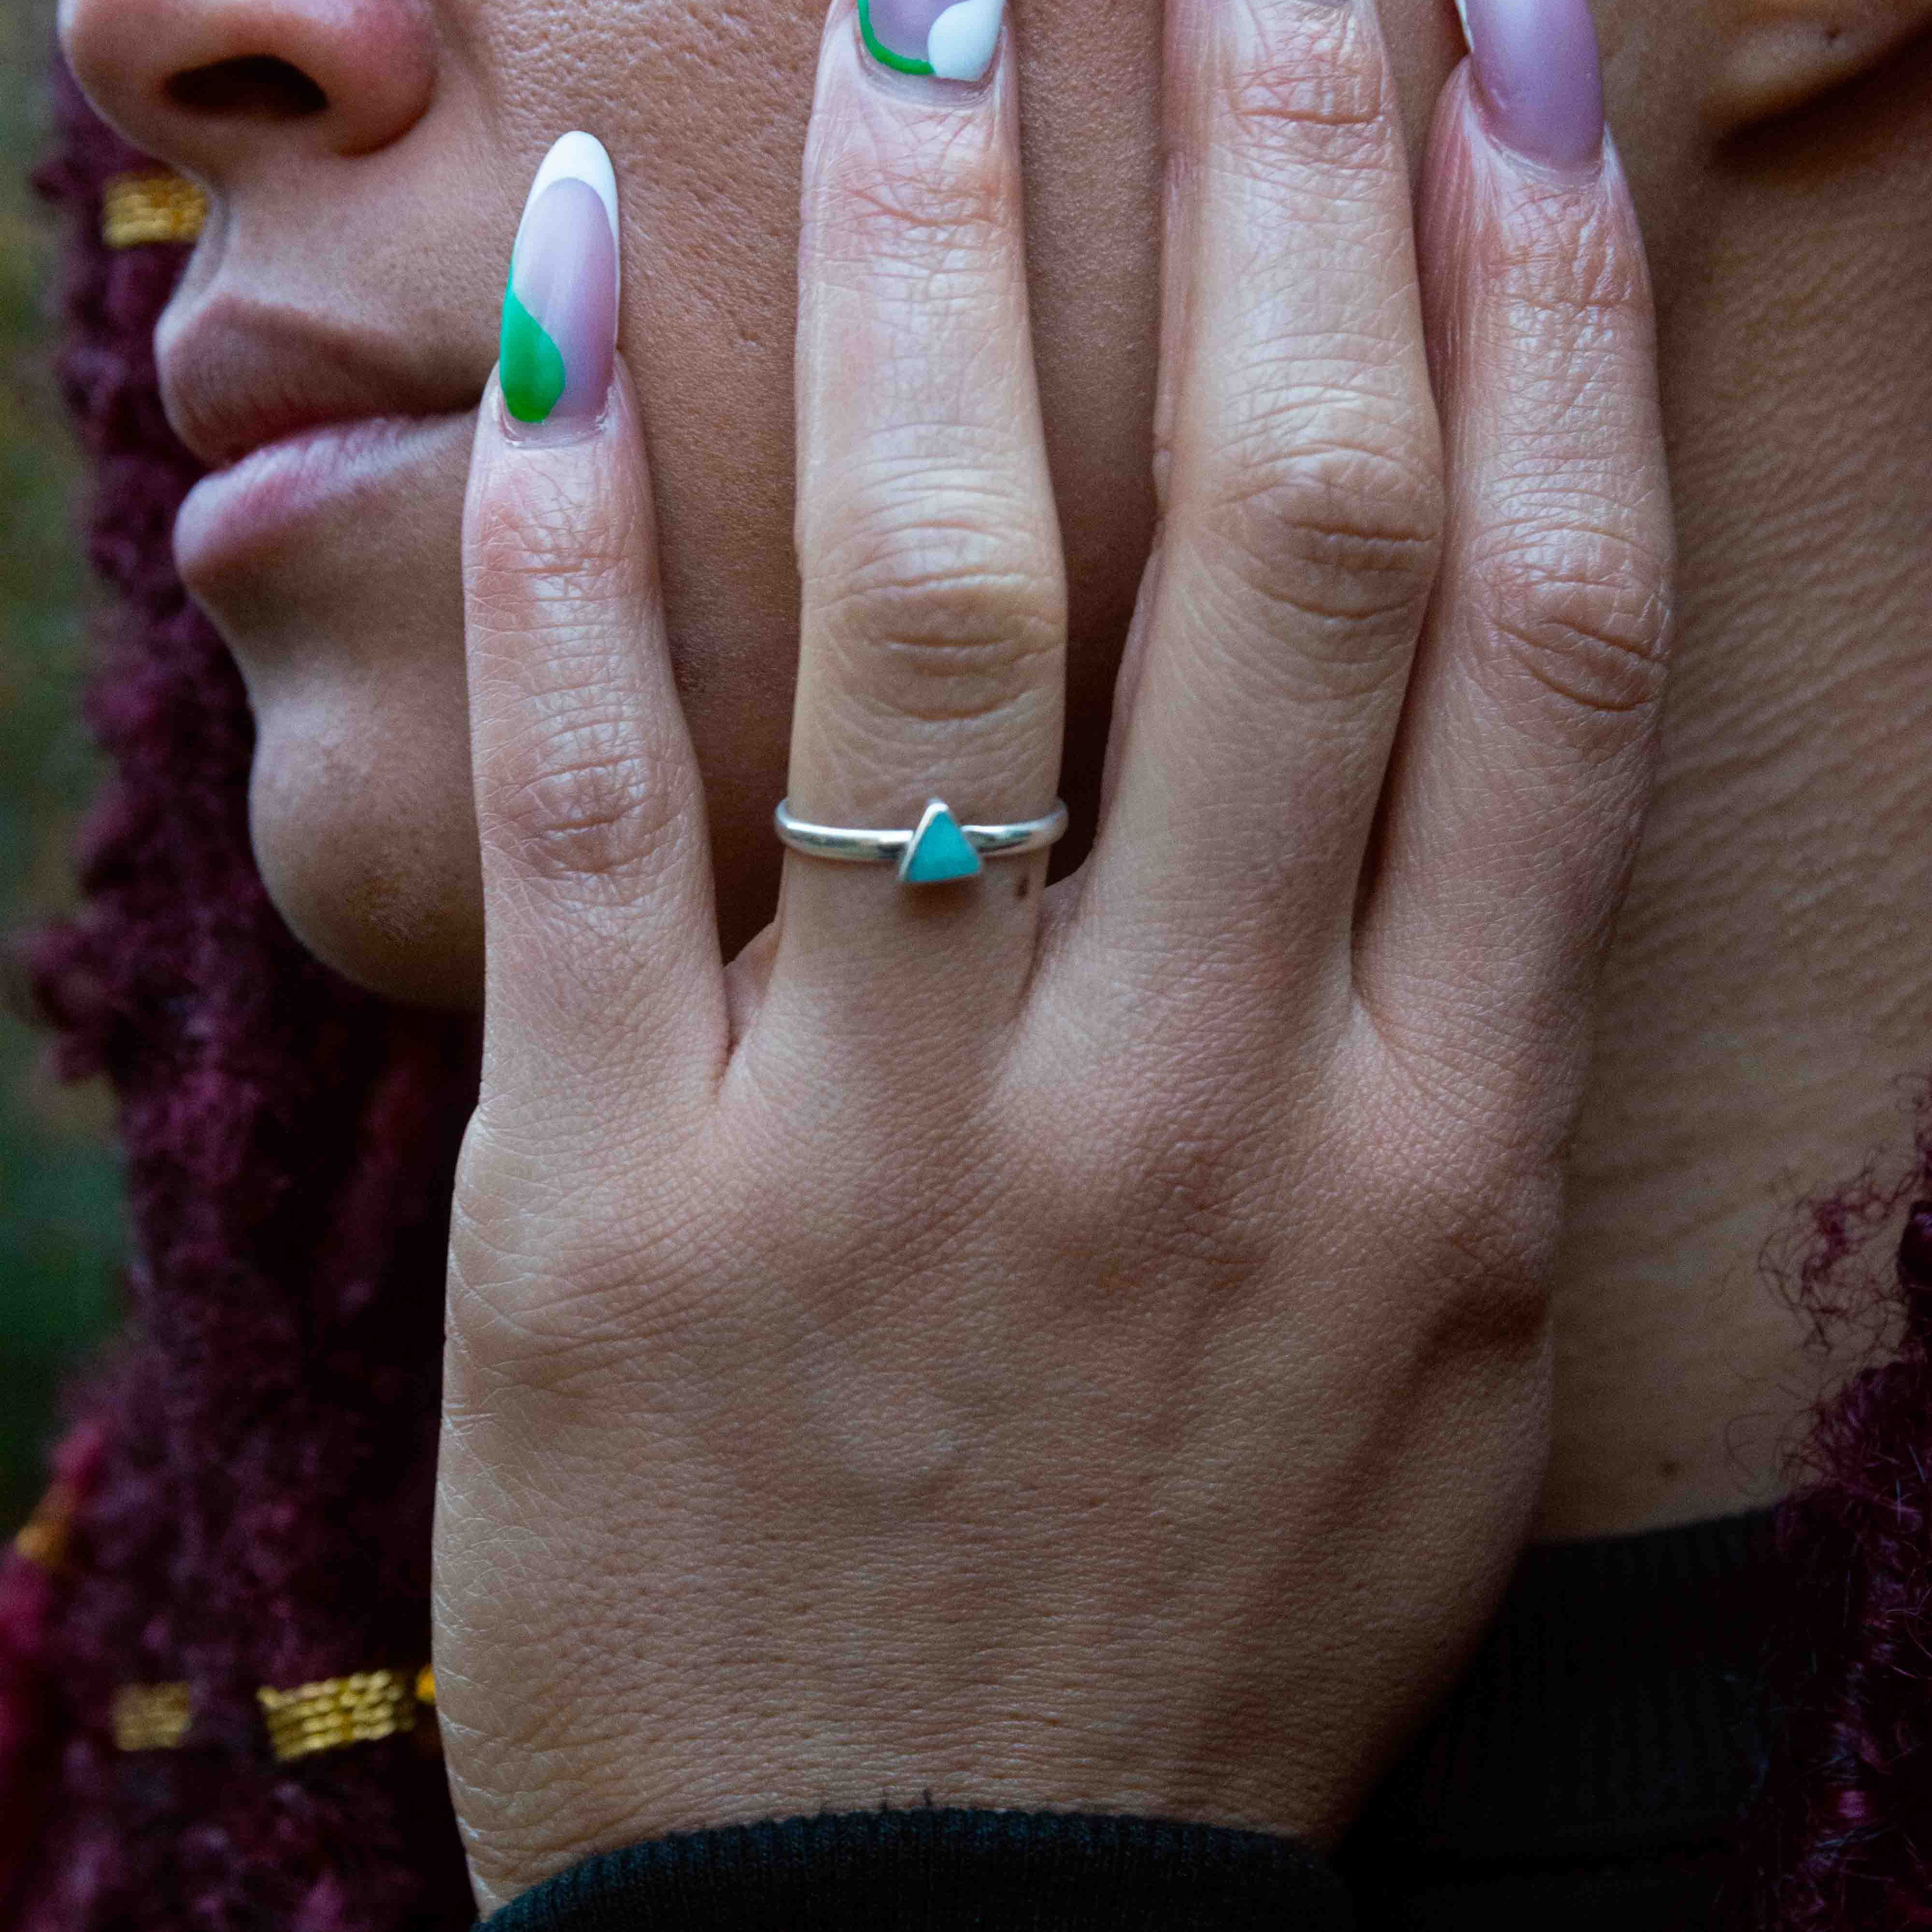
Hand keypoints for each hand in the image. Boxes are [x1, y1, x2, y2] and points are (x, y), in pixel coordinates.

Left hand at [433, 0, 1669, 1907]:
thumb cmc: (1192, 1633)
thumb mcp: (1413, 1366)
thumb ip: (1421, 1052)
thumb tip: (1418, 727)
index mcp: (1431, 1162)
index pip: (1537, 637)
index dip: (1545, 312)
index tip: (1503, 67)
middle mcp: (1198, 1117)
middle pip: (1281, 550)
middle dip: (1281, 189)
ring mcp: (890, 1157)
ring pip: (942, 614)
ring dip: (937, 275)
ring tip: (919, 4)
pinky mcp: (616, 1207)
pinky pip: (599, 795)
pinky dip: (584, 523)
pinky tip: (583, 289)